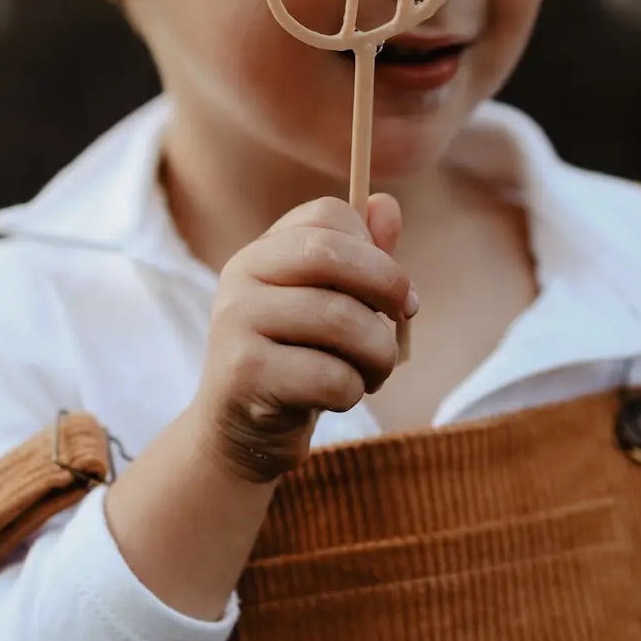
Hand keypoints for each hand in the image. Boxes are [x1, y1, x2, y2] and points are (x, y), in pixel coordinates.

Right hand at [192, 193, 415, 482]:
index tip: (393, 289)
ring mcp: (236, 324)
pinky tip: (340, 396)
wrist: (241, 435)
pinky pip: (330, 375)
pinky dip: (354, 389)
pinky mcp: (245, 375)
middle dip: (388, 286)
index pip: (328, 215)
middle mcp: (240, 278)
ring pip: (341, 319)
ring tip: (375, 370)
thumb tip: (388, 205)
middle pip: (331, 254)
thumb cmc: (297, 361)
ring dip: (380, 352)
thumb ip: (361, 257)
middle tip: (405, 318)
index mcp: (262, 253)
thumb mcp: (329, 305)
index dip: (376, 247)